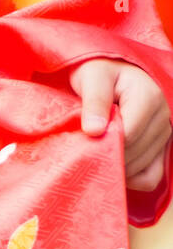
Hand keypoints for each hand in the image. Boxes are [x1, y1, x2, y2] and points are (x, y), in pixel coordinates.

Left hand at [69, 57, 170, 191]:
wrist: (109, 70)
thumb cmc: (98, 71)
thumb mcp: (92, 78)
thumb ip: (94, 102)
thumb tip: (94, 131)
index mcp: (149, 97)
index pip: (129, 133)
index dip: (105, 141)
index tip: (85, 138)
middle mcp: (164, 117)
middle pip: (137, 152)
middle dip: (109, 154)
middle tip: (84, 148)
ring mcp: (165, 134)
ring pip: (145, 168)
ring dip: (119, 167)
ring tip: (95, 154)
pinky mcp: (161, 147)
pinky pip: (152, 176)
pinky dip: (132, 178)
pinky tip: (113, 168)